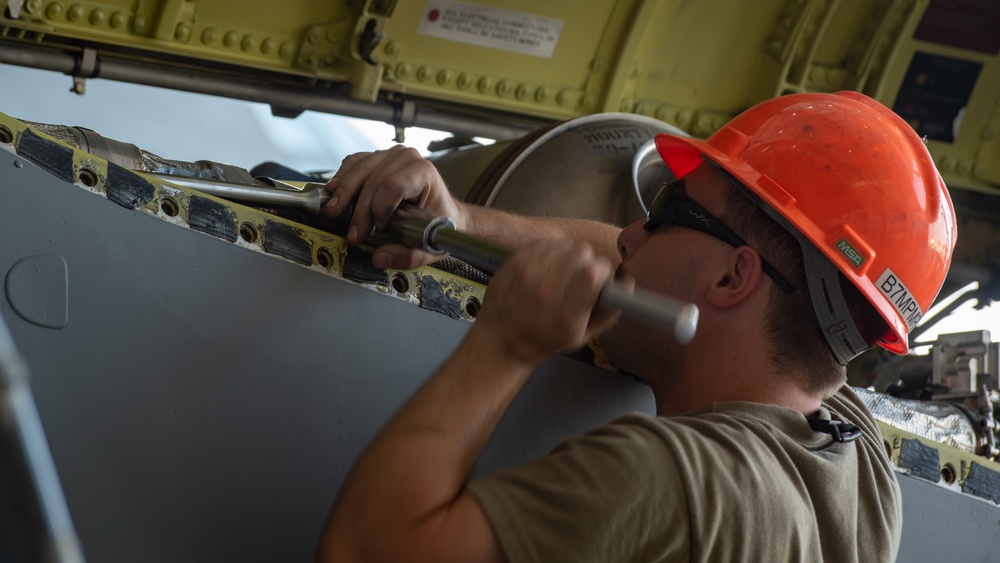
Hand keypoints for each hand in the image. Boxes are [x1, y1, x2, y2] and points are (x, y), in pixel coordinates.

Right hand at [323, 145, 465, 268]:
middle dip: (358, 209)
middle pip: (372, 180)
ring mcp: (392, 155)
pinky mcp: (380, 158)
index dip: (379, 209)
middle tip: (353, 233)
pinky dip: (343, 177)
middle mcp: (408, 158)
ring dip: (343, 191)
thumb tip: (379, 257)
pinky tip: (334, 191)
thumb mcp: (430, 244)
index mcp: (424, 173)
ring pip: (359, 169)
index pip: (392, 185)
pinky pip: (355, 163)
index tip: (379, 228)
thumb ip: (407, 255)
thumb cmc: (441, 223)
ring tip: (333, 211)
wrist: (447, 212)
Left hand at [473, 239, 620, 364]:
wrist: (503, 336)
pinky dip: (552, 252)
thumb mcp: (583, 336)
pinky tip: (547, 269)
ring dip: (569, 256)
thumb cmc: (546, 338)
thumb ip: (609, 311)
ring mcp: (528, 271)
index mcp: (566, 311)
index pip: (594, 271)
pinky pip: (547, 242)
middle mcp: (546, 289)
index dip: (602, 272)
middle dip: (587, 262)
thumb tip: (628, 283)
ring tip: (561, 274)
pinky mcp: (517, 259)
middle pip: (582, 251)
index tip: (598, 281)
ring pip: (565, 244)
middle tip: (578, 277)